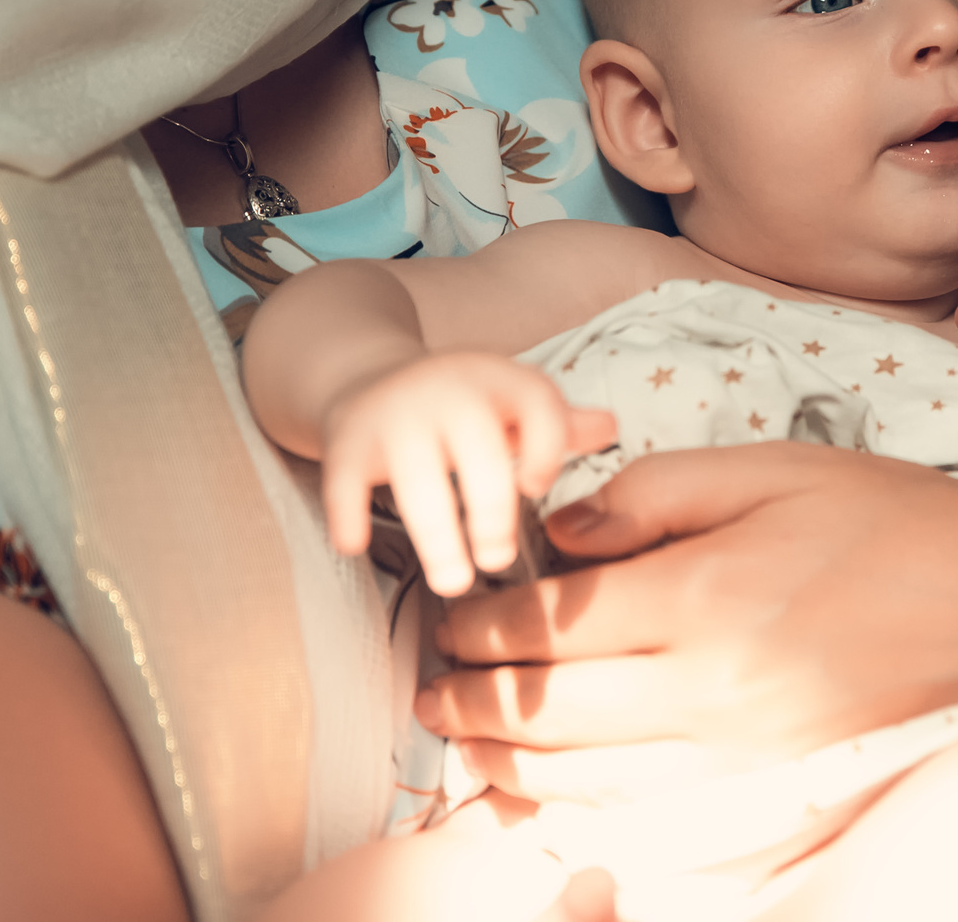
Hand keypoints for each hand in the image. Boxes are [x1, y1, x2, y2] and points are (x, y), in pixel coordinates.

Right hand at [317, 349, 614, 595]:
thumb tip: (612, 428)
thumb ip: (559, 423)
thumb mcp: (510, 402)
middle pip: (479, 449)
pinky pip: (344, 480)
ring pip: (417, 477)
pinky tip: (356, 545)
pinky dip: (348, 513)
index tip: (539, 490)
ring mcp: (396, 414)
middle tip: (500, 561)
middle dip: (492, 510)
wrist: (369, 375)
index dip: (547, 449)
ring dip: (437, 535)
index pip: (538, 405)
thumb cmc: (460, 403)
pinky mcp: (348, 439)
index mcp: (499, 381)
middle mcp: (449, 391)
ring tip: (453, 583)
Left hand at [418, 443, 957, 795]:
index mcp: (706, 598)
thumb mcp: (770, 469)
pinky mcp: (774, 804)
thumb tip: (561, 529)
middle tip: (431, 684)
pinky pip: (651, 829)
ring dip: (508, 766)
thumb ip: (654, 493)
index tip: (450, 612)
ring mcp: (744, 764)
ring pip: (586, 785)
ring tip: (467, 742)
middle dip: (469, 700)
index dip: (479, 622)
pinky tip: (556, 796)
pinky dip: (584, 817)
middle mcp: (714, 695)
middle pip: (548, 714)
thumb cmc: (893, 523)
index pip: (549, 624)